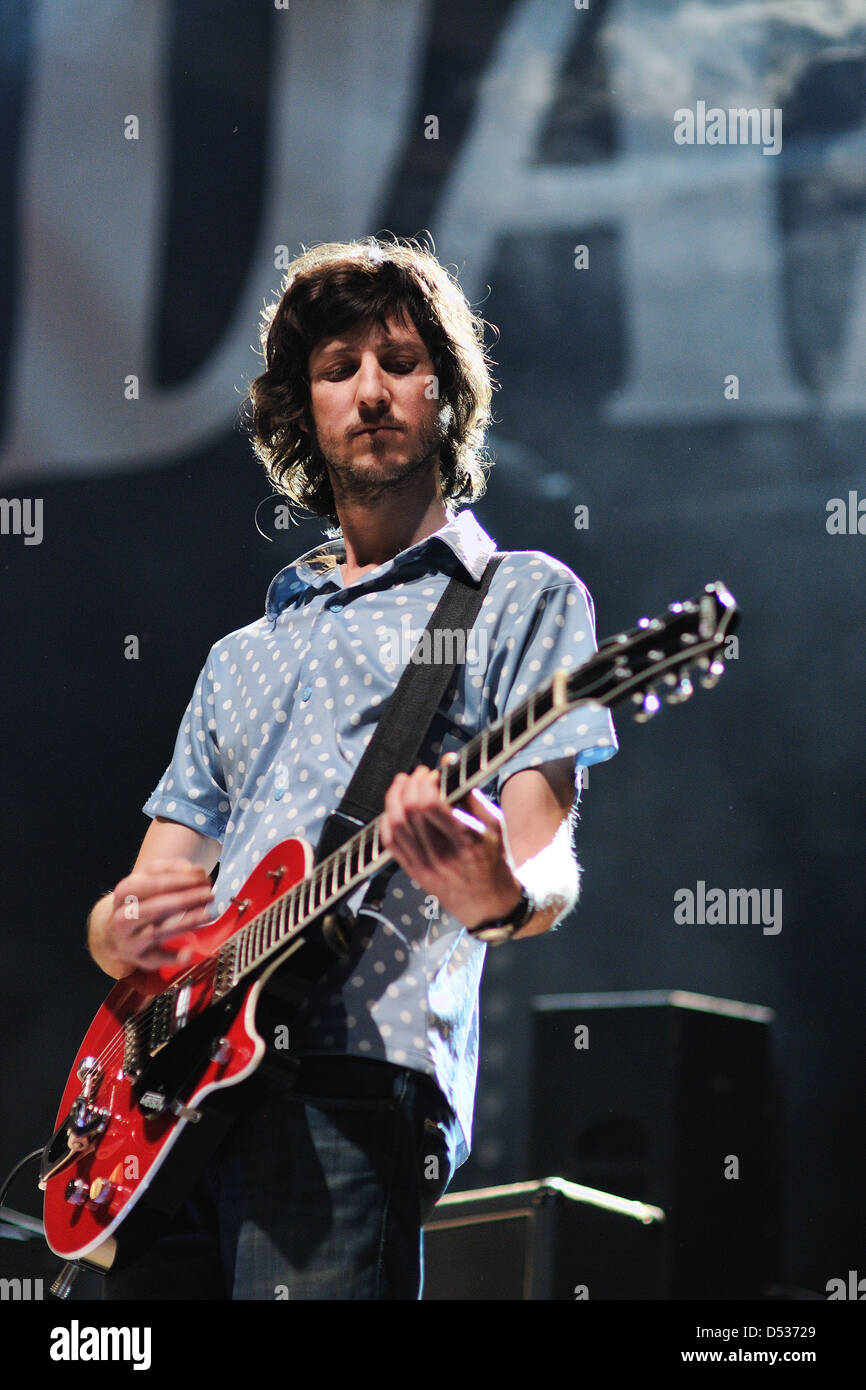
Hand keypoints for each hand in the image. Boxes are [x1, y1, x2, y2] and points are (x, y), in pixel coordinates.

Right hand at [99, 858, 214, 970]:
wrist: (115, 934)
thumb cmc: (138, 902)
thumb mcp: (147, 879)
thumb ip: (170, 869)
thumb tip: (194, 870)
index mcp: (124, 893)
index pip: (152, 884)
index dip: (179, 880)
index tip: (203, 877)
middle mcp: (123, 917)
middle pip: (155, 907)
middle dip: (185, 899)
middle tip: (208, 894)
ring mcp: (130, 940)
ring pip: (158, 932)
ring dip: (185, 923)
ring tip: (206, 914)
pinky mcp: (140, 958)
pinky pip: (157, 959)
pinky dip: (173, 957)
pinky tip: (189, 952)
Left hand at [380, 764, 523, 928]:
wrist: (489, 904)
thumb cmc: (494, 861)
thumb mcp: (494, 824)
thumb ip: (471, 793)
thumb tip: (449, 764)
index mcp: (467, 840)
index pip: (432, 804)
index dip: (427, 782)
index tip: (434, 773)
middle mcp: (443, 854)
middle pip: (410, 811)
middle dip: (411, 785)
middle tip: (419, 776)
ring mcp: (425, 866)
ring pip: (395, 825)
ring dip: (395, 798)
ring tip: (403, 785)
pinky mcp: (414, 873)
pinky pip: (390, 844)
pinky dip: (387, 821)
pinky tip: (394, 809)